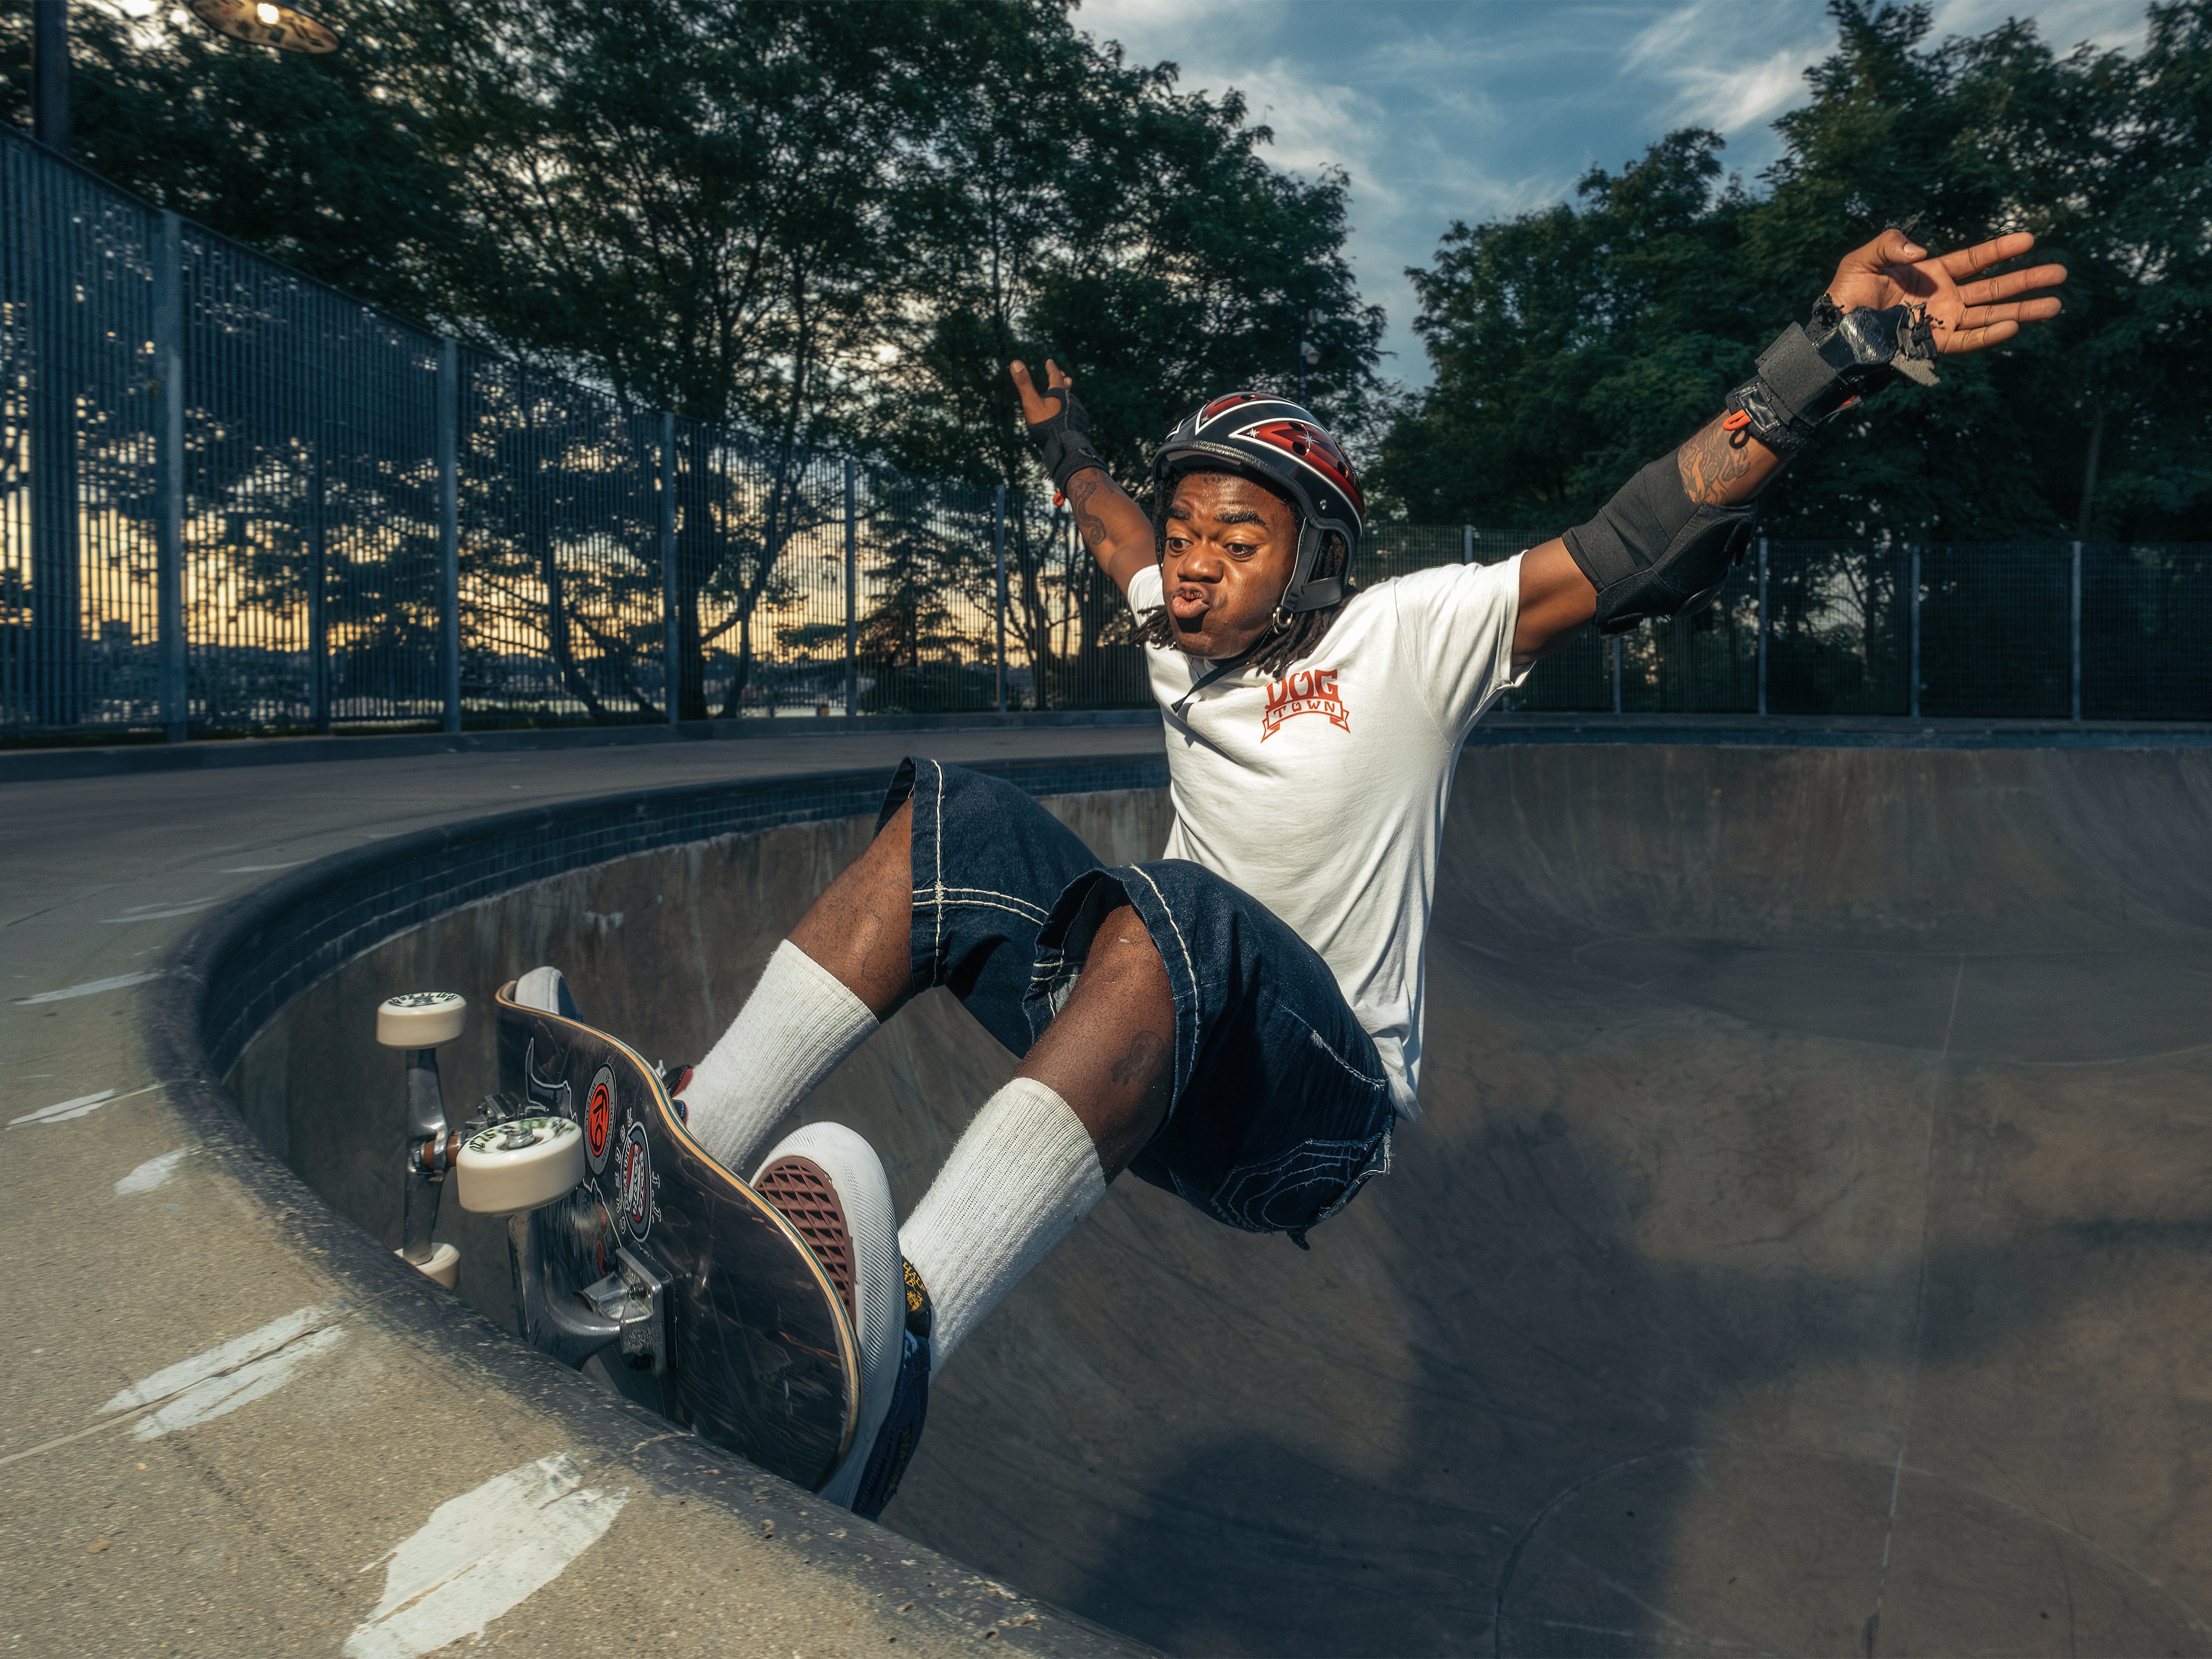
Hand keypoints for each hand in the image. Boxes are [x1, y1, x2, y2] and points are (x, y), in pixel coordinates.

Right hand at [1009, 357, 1074, 424]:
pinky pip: (1073, 414)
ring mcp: (1075, 414)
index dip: (1051, 368)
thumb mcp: (1031, 402)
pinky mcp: (1077, 426)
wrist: (1063, 445)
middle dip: (1063, 381)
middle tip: (1065, 376)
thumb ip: (1024, 383)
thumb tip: (1015, 362)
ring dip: (1067, 396)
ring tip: (1065, 396)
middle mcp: (1070, 401)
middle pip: (1066, 388)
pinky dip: (1069, 410)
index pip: (1055, 376)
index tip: (1049, 361)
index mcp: (1059, 393)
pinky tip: (1067, 416)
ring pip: (1071, 401)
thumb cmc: (1046, 423)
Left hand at [1825, 228, 2065, 355]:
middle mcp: (1944, 297)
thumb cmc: (1845, 294)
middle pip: (1994, 287)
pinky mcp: (1933, 345)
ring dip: (2023, 310)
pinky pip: (1968, 340)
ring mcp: (1942, 322)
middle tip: (2061, 273)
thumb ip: (1891, 243)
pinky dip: (1990, 335)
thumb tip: (1924, 251)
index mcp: (1932, 273)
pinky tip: (2014, 326)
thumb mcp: (1863, 258)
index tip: (2031, 238)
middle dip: (2027, 280)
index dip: (2002, 249)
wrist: (1832, 334)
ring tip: (2056, 304)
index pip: (1976, 259)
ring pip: (1991, 315)